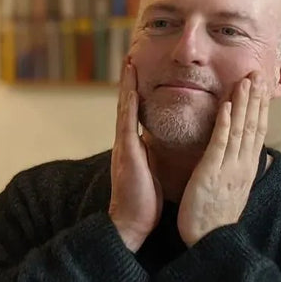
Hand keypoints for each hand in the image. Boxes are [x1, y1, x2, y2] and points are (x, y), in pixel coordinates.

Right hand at [109, 62, 161, 251]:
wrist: (130, 223)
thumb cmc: (144, 203)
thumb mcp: (150, 172)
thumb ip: (151, 156)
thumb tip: (156, 146)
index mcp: (133, 147)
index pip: (134, 114)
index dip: (135, 92)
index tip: (138, 72)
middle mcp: (125, 143)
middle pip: (126, 105)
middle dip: (128, 82)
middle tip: (129, 58)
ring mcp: (124, 146)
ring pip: (124, 109)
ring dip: (126, 85)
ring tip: (128, 64)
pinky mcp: (127, 153)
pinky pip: (127, 124)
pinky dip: (128, 105)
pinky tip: (131, 89)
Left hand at [177, 76, 269, 246]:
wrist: (208, 242)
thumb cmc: (212, 218)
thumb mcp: (230, 190)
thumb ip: (234, 170)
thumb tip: (240, 158)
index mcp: (245, 168)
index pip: (256, 131)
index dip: (259, 107)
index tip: (260, 86)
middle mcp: (242, 165)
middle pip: (253, 125)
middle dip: (256, 98)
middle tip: (258, 71)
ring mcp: (229, 169)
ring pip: (240, 129)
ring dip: (244, 103)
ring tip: (246, 79)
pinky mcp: (212, 174)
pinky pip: (220, 145)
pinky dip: (225, 124)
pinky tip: (227, 106)